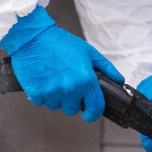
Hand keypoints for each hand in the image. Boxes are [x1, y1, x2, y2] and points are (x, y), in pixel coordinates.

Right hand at [0, 7, 123, 121]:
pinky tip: (43, 81)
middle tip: (67, 85)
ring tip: (54, 80)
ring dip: (56, 98)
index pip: (95, 107)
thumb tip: (118, 80)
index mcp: (86, 80)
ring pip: (56, 106)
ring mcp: (52, 92)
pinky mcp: (36, 92)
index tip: (90, 114)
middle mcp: (70, 88)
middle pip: (72, 109)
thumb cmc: (60, 42)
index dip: (94, 114)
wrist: (34, 37)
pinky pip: (41, 102)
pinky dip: (42, 95)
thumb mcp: (89, 52)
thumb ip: (106, 68)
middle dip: (71, 101)